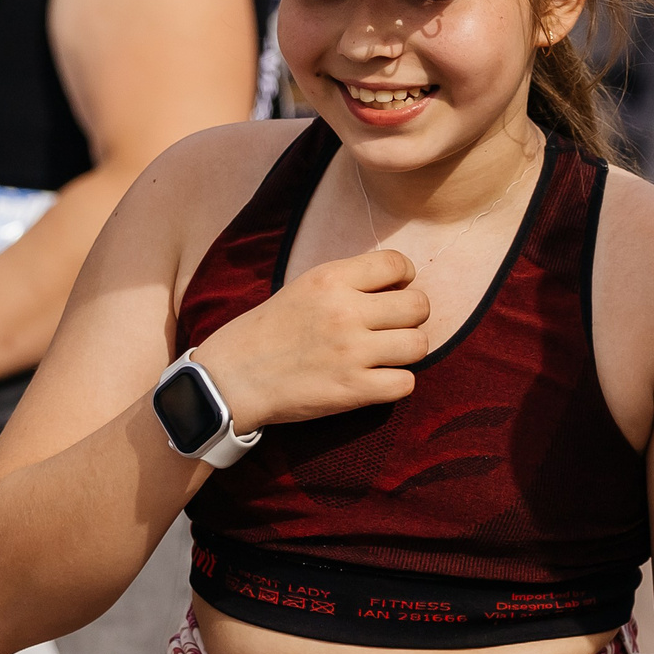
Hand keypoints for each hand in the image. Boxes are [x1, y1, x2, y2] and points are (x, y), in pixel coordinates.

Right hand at [193, 248, 428, 430]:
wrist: (233, 378)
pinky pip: (406, 383)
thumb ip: (348, 282)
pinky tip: (377, 379)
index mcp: (331, 279)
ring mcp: (351, 353)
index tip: (393, 291)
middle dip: (411, 316)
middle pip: (419, 306)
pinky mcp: (353, 390)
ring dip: (407, 351)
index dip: (405, 277)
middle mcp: (345, 312)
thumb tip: (399, 284)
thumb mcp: (303, 287)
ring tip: (386, 354)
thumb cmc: (269, 330)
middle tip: (391, 327)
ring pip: (419, 345)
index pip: (398, 263)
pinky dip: (396, 383)